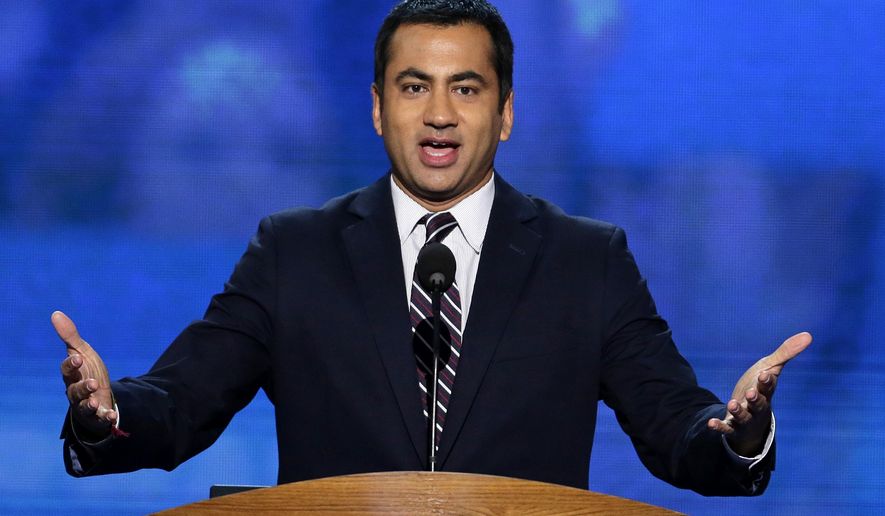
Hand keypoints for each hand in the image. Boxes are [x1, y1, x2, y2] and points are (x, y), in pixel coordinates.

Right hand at [53, 311, 116, 439]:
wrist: (96, 395)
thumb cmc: (86, 371)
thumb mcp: (82, 353)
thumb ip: (70, 337)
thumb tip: (55, 313)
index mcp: (72, 374)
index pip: (67, 370)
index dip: (71, 364)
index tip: (78, 358)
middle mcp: (75, 391)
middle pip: (75, 390)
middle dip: (83, 387)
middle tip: (92, 383)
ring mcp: (85, 404)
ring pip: (84, 406)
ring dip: (89, 403)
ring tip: (95, 400)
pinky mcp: (96, 415)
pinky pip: (99, 418)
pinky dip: (105, 418)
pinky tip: (112, 416)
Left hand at [707, 332, 811, 456]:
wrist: (752, 419)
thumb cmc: (760, 389)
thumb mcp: (769, 370)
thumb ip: (785, 353)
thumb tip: (808, 335)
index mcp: (766, 392)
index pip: (769, 387)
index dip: (767, 381)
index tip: (765, 374)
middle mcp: (758, 407)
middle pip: (759, 404)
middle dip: (756, 399)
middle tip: (751, 392)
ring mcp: (745, 418)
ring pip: (743, 416)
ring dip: (738, 411)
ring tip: (732, 404)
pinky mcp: (732, 426)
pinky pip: (726, 428)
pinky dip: (720, 426)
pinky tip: (711, 423)